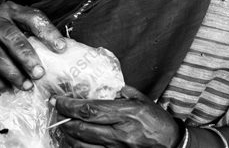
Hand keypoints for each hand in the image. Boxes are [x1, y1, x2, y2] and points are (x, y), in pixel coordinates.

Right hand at [0, 1, 65, 90]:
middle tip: (39, 73)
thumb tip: (59, 52)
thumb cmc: (4, 31)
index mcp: (11, 11)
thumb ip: (37, 33)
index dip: (48, 32)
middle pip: (11, 36)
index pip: (32, 17)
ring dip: (11, 72)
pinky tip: (6, 87)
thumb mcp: (20, 24)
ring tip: (25, 85)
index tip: (61, 48)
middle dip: (26, 57)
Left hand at [54, 85, 181, 147]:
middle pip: (81, 128)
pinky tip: (76, 140)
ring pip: (81, 145)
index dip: (70, 106)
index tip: (57, 100)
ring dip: (69, 135)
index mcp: (127, 114)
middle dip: (64, 120)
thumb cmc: (158, 122)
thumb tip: (107, 87)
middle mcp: (120, 133)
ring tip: (65, 126)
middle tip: (57, 112)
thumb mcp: (144, 101)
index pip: (91, 110)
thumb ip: (125, 93)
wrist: (171, 145)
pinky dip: (78, 146)